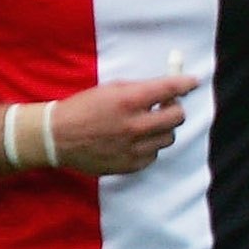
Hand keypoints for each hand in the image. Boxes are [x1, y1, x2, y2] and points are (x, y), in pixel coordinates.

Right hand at [47, 75, 197, 174]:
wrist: (56, 137)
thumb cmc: (83, 109)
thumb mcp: (110, 90)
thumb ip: (140, 89)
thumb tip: (169, 87)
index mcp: (128, 101)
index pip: (169, 90)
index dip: (185, 84)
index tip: (193, 82)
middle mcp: (134, 126)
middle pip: (177, 117)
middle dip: (175, 109)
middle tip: (166, 106)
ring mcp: (133, 148)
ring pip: (168, 137)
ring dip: (162, 129)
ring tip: (145, 124)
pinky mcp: (130, 165)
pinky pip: (154, 154)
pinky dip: (149, 145)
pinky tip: (134, 140)